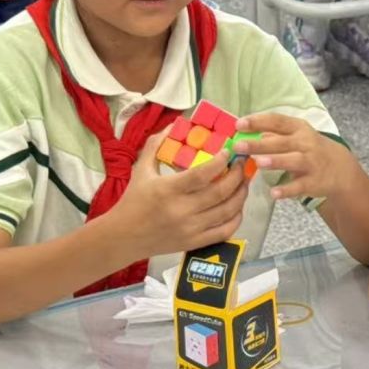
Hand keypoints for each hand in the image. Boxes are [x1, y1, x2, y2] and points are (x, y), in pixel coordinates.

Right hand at [110, 130, 250, 260]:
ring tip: (244, 182)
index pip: (202, 174)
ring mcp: (190, 229)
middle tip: (243, 164)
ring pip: (227, 211)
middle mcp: (181, 210)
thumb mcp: (141, 169)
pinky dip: (236, 218)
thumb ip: (157, 144)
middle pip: (220, 192)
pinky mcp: (194, 243)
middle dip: (238, 176)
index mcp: (168, 190)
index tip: (229, 152)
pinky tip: (237, 207)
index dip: (220, 162)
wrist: (123, 236)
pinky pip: (224, 231)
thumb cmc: (132, 200)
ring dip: (241, 195)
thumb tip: (175, 125)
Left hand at [233, 113, 351, 200]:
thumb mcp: (296, 136)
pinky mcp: (314, 182)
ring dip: (276, 161)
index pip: (277, 121)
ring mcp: (311, 162)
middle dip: (259, 144)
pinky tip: (274, 193)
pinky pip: (299, 186)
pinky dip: (287, 190)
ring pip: (292, 161)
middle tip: (239, 146)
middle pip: (281, 142)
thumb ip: (273, 134)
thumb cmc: (309, 148)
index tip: (239, 124)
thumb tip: (248, 132)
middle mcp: (305, 143)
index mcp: (298, 128)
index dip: (258, 121)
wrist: (340, 168)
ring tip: (258, 163)